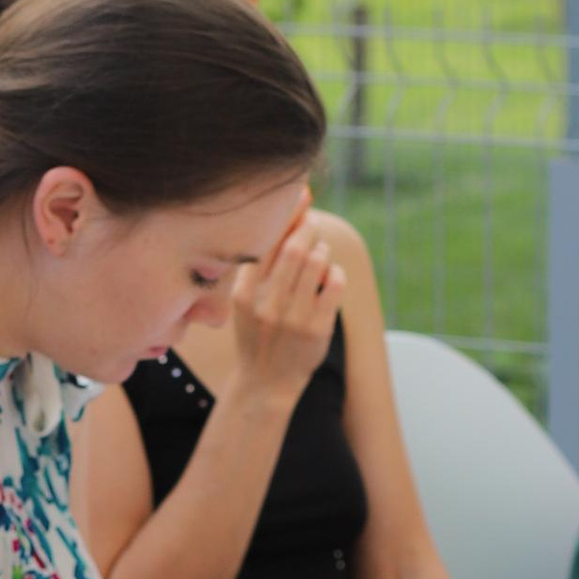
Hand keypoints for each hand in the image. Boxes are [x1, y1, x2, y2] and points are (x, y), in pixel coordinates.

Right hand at [226, 211, 344, 404]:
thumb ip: (260, 267)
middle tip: (312, 223)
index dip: (286, 215)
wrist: (265, 384)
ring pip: (317, 261)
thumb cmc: (257, 334)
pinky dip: (334, 272)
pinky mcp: (318, 329)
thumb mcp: (246, 302)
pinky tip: (328, 277)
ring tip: (319, 254)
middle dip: (308, 227)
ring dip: (322, 249)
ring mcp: (293, 318)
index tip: (300, 195)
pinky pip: (334, 282)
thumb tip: (288, 220)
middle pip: (294, 247)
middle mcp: (267, 305)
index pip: (265, 244)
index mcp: (244, 294)